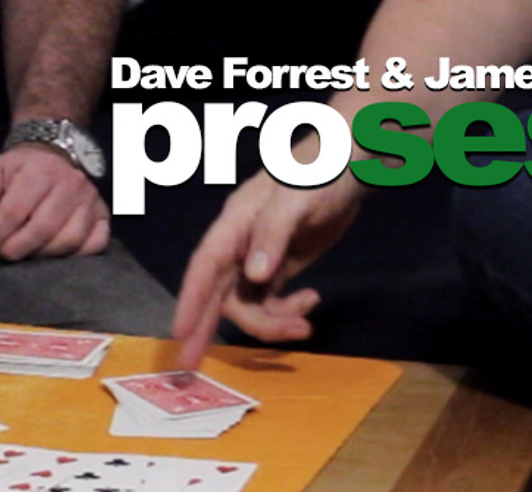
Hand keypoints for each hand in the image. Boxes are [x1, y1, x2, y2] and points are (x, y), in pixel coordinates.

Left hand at [0, 143, 109, 262]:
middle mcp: (70, 184)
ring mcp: (91, 200)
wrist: (58, 153)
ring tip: (24, 256)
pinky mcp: (103, 214)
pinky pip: (96, 243)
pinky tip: (57, 257)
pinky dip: (77, 256)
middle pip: (42, 229)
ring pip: (69, 240)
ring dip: (43, 256)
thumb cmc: (22, 170)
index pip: (12, 213)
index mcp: (40, 171)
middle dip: (15, 249)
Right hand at [172, 166, 366, 370]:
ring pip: (250, 303)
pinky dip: (288, 310)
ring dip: (272, 322)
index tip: (179, 334)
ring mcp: (262, 255)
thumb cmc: (320, 171)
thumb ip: (273, 234)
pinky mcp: (282, 263)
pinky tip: (312, 302)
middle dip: (206, 328)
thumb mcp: (296, 199)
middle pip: (217, 291)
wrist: (351, 162)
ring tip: (305, 325)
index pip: (205, 267)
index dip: (190, 300)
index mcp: (235, 224)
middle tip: (193, 367)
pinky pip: (272, 300)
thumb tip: (254, 275)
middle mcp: (241, 244)